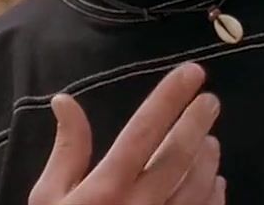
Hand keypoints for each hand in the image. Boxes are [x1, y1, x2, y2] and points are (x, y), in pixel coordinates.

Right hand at [28, 62, 226, 204]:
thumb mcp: (49, 198)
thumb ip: (67, 150)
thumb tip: (66, 101)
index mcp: (106, 188)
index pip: (145, 130)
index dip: (170, 97)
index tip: (192, 72)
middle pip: (181, 155)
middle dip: (198, 121)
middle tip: (210, 101)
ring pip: (200, 185)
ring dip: (209, 158)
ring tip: (210, 140)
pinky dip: (214, 194)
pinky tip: (214, 181)